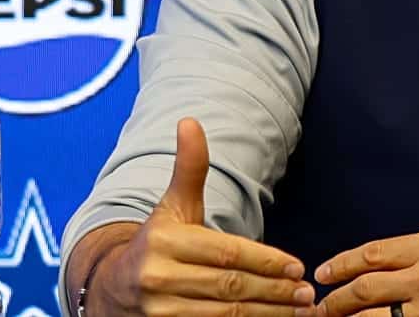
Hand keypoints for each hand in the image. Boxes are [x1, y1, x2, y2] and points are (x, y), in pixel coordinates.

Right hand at [93, 118, 315, 315]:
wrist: (111, 289)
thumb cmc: (157, 242)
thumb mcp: (173, 205)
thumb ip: (189, 168)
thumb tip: (190, 121)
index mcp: (165, 242)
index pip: (227, 253)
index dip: (266, 260)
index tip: (298, 266)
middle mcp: (158, 278)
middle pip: (230, 287)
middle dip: (274, 290)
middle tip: (307, 293)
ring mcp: (159, 311)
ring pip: (225, 315)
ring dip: (267, 313)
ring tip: (298, 309)